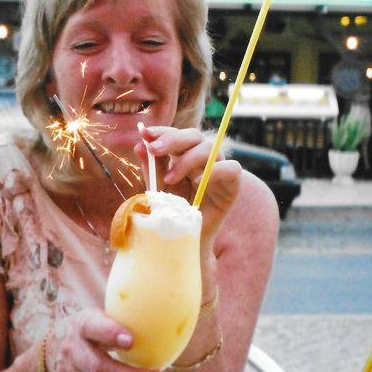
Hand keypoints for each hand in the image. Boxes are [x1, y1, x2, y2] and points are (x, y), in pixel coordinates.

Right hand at [46, 309, 169, 371]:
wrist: (54, 345)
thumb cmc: (91, 329)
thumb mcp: (101, 316)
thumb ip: (125, 316)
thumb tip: (167, 314)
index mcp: (82, 325)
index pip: (94, 327)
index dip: (111, 333)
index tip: (132, 341)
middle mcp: (73, 350)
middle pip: (101, 368)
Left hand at [134, 125, 240, 270]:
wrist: (182, 240)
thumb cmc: (170, 213)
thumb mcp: (157, 188)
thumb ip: (151, 167)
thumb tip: (139, 144)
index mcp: (184, 156)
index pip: (177, 134)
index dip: (163, 131)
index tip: (145, 134)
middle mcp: (203, 160)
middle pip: (194, 135)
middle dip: (173, 139)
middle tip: (154, 150)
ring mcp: (219, 170)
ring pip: (210, 148)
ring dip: (188, 159)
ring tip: (170, 177)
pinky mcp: (232, 186)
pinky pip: (232, 168)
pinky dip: (215, 171)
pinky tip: (198, 182)